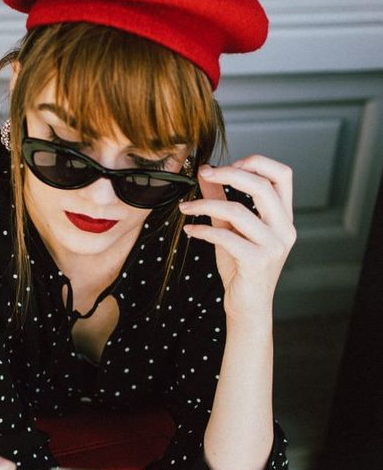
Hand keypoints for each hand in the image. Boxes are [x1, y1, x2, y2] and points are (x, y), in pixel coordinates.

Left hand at [179, 155, 295, 317]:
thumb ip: (220, 198)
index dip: (257, 163)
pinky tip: (191, 229)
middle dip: (230, 173)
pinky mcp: (257, 262)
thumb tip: (205, 171)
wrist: (248, 307)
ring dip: (206, 204)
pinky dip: (203, 230)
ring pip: (239, 211)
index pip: (283, 175)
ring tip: (186, 207)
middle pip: (263, 185)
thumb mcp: (231, 228)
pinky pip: (226, 237)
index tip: (230, 164)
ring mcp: (274, 246)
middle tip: (205, 174)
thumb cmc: (241, 267)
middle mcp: (284, 229)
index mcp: (284, 217)